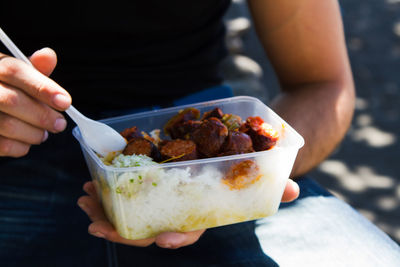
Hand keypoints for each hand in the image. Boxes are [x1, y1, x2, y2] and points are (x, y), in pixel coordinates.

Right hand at [0, 48, 70, 156]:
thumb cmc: (3, 89)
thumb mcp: (14, 74)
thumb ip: (33, 69)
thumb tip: (49, 56)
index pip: (15, 71)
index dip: (43, 87)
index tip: (65, 102)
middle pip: (11, 101)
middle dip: (42, 115)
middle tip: (59, 124)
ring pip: (8, 125)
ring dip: (33, 133)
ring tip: (42, 134)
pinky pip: (2, 145)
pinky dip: (20, 147)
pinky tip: (25, 142)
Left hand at [77, 179, 298, 248]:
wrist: (230, 155)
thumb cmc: (242, 169)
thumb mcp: (257, 175)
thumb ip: (273, 184)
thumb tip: (292, 190)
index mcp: (201, 212)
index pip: (190, 231)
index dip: (177, 238)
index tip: (162, 239)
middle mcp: (179, 209)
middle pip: (149, 229)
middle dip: (122, 231)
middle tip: (95, 224)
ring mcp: (162, 198)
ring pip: (131, 214)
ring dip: (105, 211)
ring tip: (83, 200)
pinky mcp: (151, 183)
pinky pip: (125, 194)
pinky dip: (107, 192)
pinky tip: (90, 185)